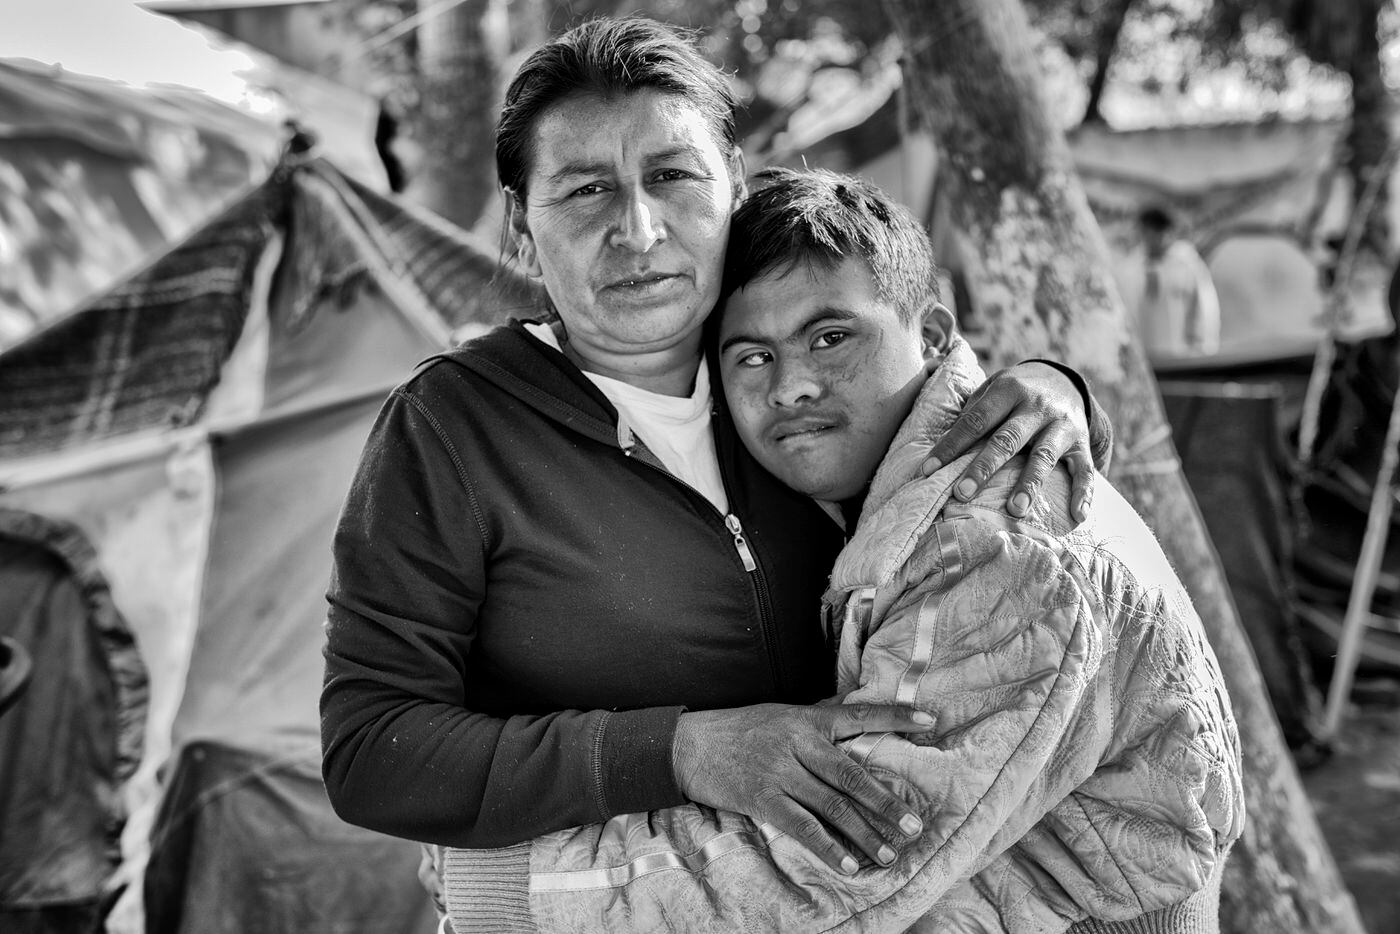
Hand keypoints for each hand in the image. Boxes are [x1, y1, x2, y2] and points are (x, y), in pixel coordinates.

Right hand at [672, 703, 931, 874]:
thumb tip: (853, 720)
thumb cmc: (738, 728)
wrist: (687, 744)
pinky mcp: (762, 799)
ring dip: (864, 833)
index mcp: (806, 719)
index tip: (930, 719)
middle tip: (914, 823)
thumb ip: (815, 721)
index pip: (858, 714)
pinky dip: (827, 847)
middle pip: (851, 774)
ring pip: (831, 805)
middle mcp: (797, 743)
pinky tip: (847, 864)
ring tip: (889, 853)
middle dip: (885, 801)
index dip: (895, 716)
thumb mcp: (780, 714)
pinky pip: (801, 826)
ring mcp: (779, 772)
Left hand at [922, 361, 1094, 521]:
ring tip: (1014, 510)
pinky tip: (1078, 515)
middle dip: (983, 468)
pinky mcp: (1082, 442)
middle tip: (962, 494)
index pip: (974, 421)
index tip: (928, 470)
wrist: (1064, 380)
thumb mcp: (994, 389)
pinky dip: (1084, 493)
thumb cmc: (1015, 393)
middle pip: (1007, 440)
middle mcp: (1036, 406)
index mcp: (1008, 390)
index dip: (951, 446)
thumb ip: (974, 412)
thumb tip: (944, 447)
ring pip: (1044, 457)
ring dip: (1029, 485)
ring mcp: (1062, 425)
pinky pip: (1085, 469)